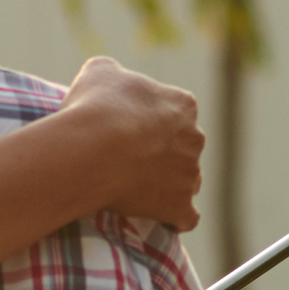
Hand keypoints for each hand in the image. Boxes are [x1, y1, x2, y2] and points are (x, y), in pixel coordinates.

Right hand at [64, 56, 202, 231]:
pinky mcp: (180, 205)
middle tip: (129, 161)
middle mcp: (194, 138)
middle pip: (183, 148)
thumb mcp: (99, 72)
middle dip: (163, 155)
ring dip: (168, 186)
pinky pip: (185, 217)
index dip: (152, 123)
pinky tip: (158, 217)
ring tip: (136, 190)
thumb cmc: (95, 107)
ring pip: (186, 182)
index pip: (176, 113)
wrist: (93, 150)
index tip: (130, 130)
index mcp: (182, 105)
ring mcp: (190, 174)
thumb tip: (110, 77)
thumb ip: (113, 74)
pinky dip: (173, 218)